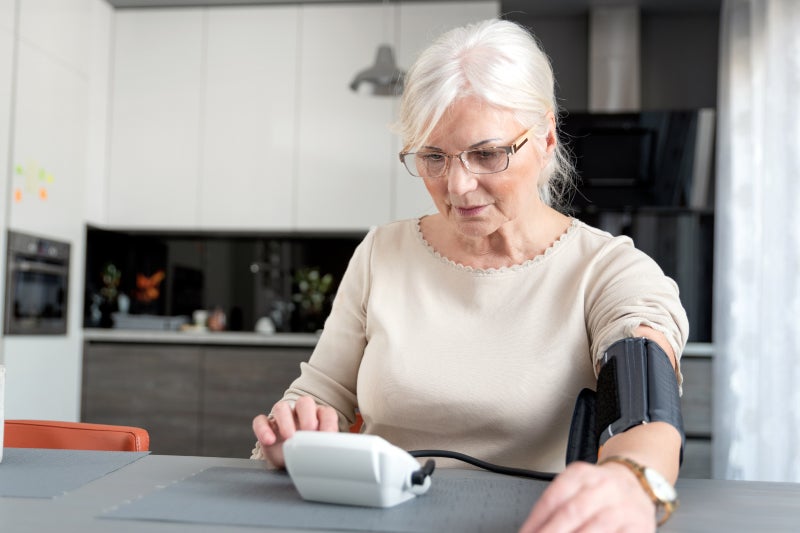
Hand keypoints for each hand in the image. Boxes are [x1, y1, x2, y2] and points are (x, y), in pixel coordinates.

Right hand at [252, 396, 338, 467]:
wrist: (288, 464)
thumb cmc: (308, 454)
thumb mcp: (319, 452)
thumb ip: (326, 449)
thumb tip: (338, 457)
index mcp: (318, 417)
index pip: (326, 413)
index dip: (328, 423)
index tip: (328, 436)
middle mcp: (300, 413)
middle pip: (304, 402)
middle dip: (307, 415)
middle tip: (309, 430)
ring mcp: (282, 418)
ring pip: (281, 407)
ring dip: (285, 420)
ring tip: (289, 436)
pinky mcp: (266, 426)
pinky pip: (261, 421)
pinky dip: (263, 429)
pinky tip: (269, 440)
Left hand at [519, 460, 655, 532]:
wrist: (638, 481)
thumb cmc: (600, 490)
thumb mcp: (575, 486)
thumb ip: (554, 507)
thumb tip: (532, 530)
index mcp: (580, 474)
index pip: (553, 499)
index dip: (536, 521)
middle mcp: (602, 487)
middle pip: (572, 512)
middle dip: (552, 532)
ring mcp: (623, 507)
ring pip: (595, 527)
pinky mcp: (639, 526)